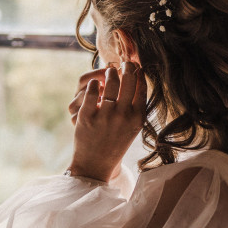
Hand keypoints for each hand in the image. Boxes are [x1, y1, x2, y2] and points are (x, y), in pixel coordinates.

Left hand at [67, 62, 145, 182]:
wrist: (96, 163)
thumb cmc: (116, 143)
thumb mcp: (133, 128)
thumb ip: (136, 106)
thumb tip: (138, 78)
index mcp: (137, 118)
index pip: (141, 87)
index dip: (139, 74)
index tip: (137, 67)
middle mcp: (123, 116)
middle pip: (128, 81)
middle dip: (127, 68)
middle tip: (125, 63)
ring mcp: (105, 116)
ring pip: (110, 82)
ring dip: (110, 73)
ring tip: (109, 71)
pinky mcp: (86, 116)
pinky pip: (91, 91)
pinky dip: (93, 84)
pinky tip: (95, 84)